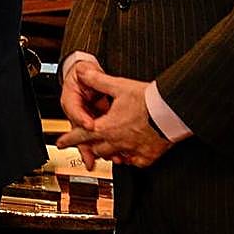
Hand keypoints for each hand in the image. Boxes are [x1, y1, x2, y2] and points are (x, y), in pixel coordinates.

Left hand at [56, 65, 171, 168]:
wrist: (172, 112)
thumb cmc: (148, 100)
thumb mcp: (118, 86)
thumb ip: (98, 80)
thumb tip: (82, 71)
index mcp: (106, 127)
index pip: (81, 135)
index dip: (69, 139)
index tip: (61, 143)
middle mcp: (117, 142)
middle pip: (96, 148)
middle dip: (89, 146)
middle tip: (84, 146)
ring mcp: (132, 151)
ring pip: (113, 157)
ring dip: (107, 153)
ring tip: (105, 150)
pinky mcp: (147, 156)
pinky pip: (134, 162)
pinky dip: (129, 158)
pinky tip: (129, 155)